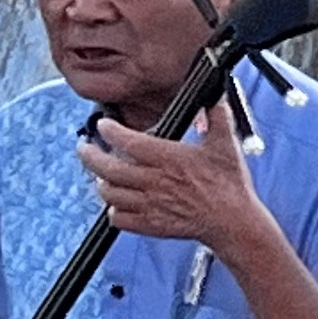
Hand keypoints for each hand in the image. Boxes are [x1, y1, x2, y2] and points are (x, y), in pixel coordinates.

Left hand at [77, 99, 268, 253]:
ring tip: (102, 175)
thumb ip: (218, 116)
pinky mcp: (150, 224)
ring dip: (101, 182)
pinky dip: (113, 210)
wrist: (233, 221)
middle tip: (84, 148)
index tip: (103, 125)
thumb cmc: (230, 185)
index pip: (127, 141)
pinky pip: (118, 219)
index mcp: (168, 158)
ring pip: (109, 193)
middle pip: (107, 168)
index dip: (109, 130)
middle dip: (89, 155)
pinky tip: (118, 203)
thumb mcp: (226, 144)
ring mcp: (149, 204)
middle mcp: (154, 181)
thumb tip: (216, 94)